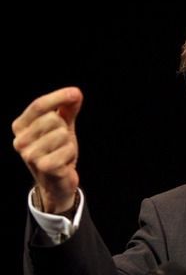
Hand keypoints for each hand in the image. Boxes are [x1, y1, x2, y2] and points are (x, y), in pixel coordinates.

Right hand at [12, 87, 82, 212]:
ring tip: (61, 153)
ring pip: (62, 134)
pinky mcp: (43, 166)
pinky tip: (64, 163)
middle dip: (64, 129)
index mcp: (20, 126)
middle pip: (53, 119)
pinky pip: (68, 149)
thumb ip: (67, 109)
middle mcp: (20, 140)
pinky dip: (71, 155)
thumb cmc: (57, 150)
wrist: (57, 182)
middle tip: (60, 143)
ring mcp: (30, 154)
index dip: (59, 97)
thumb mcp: (62, 127)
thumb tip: (76, 92)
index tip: (75, 93)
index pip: (39, 105)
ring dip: (68, 144)